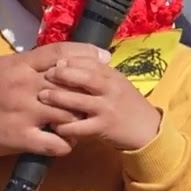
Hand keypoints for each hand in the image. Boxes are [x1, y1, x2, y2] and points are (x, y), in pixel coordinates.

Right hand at [0, 42, 111, 157]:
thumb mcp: (6, 65)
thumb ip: (34, 62)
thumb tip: (64, 58)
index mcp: (22, 64)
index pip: (61, 52)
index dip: (86, 53)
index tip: (105, 57)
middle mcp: (26, 86)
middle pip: (71, 86)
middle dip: (88, 93)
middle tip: (98, 98)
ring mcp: (25, 112)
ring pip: (68, 115)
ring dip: (80, 121)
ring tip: (84, 124)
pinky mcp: (21, 138)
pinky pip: (55, 143)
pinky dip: (66, 144)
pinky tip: (67, 143)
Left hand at [40, 55, 161, 151]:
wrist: (147, 129)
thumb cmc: (127, 104)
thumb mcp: (116, 83)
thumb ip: (98, 73)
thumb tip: (66, 61)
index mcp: (113, 76)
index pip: (91, 62)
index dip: (71, 61)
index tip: (54, 61)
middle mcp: (111, 90)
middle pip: (85, 78)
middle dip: (63, 75)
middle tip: (45, 75)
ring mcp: (107, 109)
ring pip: (80, 101)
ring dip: (59, 98)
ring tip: (43, 96)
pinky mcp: (103, 128)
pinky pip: (80, 127)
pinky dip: (65, 126)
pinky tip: (54, 125)